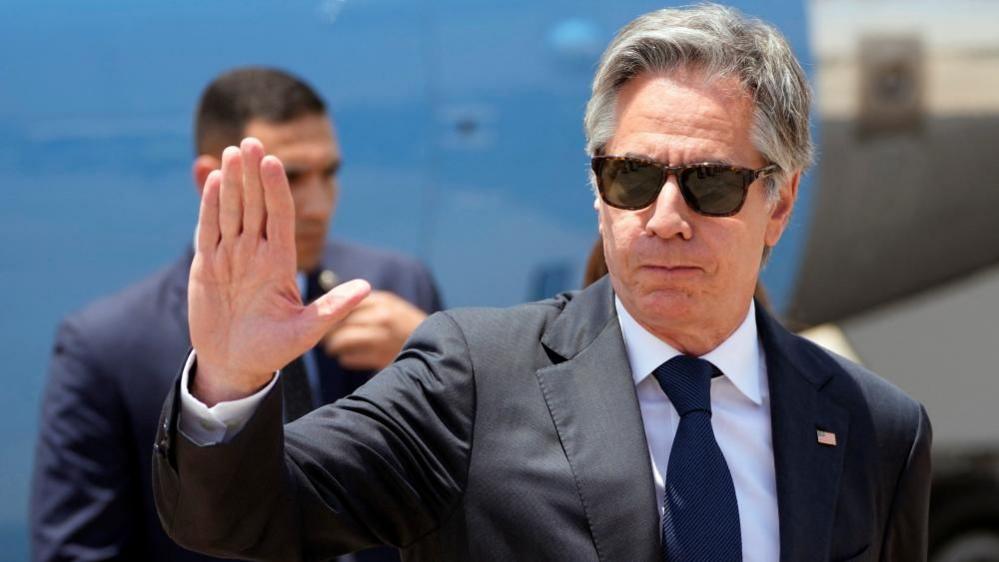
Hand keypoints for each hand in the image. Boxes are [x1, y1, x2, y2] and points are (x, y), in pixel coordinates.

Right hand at [189, 138, 369, 405]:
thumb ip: (332, 309)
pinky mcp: (207, 264)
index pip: (280, 218)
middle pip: (255, 206)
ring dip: (232, 182)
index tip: (275, 162)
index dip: (277, 190)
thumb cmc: (273, 350)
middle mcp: (256, 253)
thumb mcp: (306, 332)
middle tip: (252, 142)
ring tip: (234, 152)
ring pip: (232, 211)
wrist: (235, 364)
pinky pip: (208, 229)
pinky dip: (209, 205)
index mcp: (280, 263)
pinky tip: (213, 180)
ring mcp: (231, 256)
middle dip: (254, 175)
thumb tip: (367, 288)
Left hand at [323, 291, 427, 369]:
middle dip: (327, 328)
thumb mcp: (390, 306)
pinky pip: (350, 358)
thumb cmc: (405, 326)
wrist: (436, 347)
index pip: (345, 301)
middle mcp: (382, 316)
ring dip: (333, 345)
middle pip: (340, 320)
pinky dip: (344, 358)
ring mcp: (382, 337)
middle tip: (321, 334)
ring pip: (342, 339)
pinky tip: (346, 357)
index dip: (328, 309)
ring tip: (332, 347)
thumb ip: (366, 303)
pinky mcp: (381, 358)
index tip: (316, 314)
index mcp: (383, 300)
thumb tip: (333, 301)